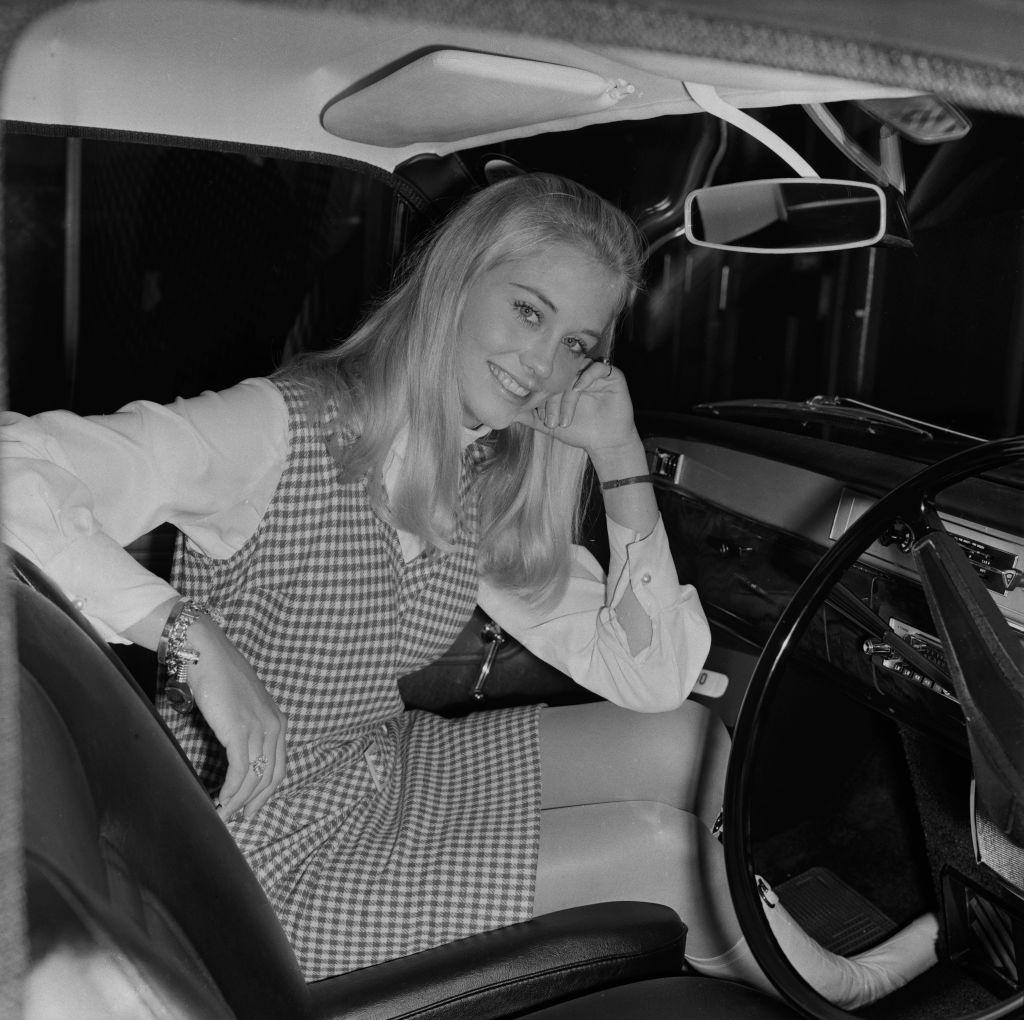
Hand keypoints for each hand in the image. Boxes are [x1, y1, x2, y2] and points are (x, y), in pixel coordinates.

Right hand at [185, 614, 286, 822]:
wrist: (207, 654)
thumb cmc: (219, 677)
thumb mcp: (242, 706)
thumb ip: (246, 728)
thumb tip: (236, 754)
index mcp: (278, 720)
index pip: (279, 765)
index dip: (266, 791)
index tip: (252, 806)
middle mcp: (275, 726)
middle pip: (271, 776)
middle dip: (255, 801)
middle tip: (238, 818)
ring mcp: (260, 728)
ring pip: (255, 777)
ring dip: (238, 801)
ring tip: (223, 814)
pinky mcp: (241, 731)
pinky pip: (240, 771)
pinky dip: (231, 790)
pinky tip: (220, 800)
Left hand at [516, 359, 638, 458]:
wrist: (606, 443)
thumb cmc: (579, 431)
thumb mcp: (549, 424)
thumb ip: (530, 415)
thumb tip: (507, 412)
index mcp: (564, 379)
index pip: (548, 377)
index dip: (541, 396)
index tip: (541, 419)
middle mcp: (579, 372)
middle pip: (560, 374)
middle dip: (552, 400)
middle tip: (551, 422)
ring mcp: (595, 372)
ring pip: (576, 371)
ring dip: (567, 397)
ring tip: (565, 420)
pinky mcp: (612, 375)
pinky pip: (598, 367)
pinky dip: (586, 377)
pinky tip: (578, 391)